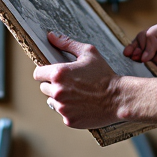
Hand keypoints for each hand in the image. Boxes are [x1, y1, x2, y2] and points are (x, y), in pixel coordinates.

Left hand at [34, 31, 156, 128]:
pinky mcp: (68, 120)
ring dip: (60, 98)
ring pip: (52, 101)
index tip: (53, 73)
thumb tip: (51, 36)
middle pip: (43, 88)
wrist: (118, 98)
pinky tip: (82, 104)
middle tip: (71, 83)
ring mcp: (62, 107)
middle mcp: (57, 91)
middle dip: (53, 84)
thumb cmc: (104, 74)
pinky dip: (69, 110)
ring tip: (77, 94)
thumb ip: (67, 44)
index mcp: (59, 74)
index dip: (44, 72)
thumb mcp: (88, 53)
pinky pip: (62, 113)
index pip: (37, 73)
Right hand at [123, 14, 156, 74]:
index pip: (144, 37)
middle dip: (137, 53)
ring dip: (148, 63)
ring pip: (148, 61)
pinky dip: (155, 72)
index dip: (139, 45)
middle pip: (142, 49)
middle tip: (134, 58)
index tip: (138, 54)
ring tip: (153, 63)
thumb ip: (156, 32)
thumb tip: (144, 51)